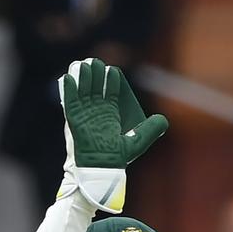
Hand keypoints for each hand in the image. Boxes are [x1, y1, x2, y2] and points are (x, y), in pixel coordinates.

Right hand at [58, 58, 167, 211]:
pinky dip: (68, 90)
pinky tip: (69, 77)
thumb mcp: (138, 143)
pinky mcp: (74, 120)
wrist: (102, 170)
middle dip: (95, 74)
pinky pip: (69, 102)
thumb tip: (164, 120)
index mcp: (110, 113)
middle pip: (95, 87)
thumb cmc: (118, 158)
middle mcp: (96, 111)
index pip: (110, 91)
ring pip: (82, 90)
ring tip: (84, 64)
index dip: (111, 80)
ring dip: (83, 77)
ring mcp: (85, 114)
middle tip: (95, 61)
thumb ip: (151, 130)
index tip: (112, 70)